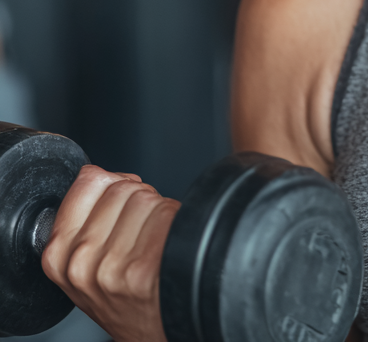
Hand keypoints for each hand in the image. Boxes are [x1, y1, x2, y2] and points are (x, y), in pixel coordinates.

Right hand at [40, 165, 180, 341]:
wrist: (149, 335)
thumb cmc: (123, 296)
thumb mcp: (84, 263)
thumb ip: (84, 219)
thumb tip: (105, 174)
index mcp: (57, 254)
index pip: (89, 180)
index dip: (114, 183)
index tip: (120, 203)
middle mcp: (80, 261)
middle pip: (123, 187)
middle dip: (140, 200)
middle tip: (142, 231)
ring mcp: (111, 267)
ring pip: (147, 198)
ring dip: (159, 213)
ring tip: (155, 243)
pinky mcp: (143, 270)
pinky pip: (166, 214)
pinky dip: (176, 223)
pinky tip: (168, 249)